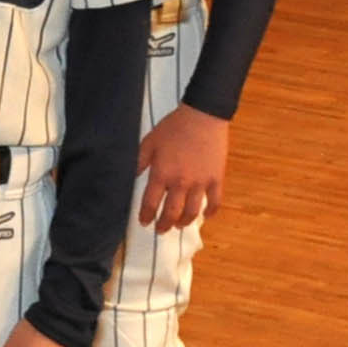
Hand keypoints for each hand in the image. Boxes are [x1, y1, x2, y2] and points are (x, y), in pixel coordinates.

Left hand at [137, 103, 229, 232]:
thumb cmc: (173, 127)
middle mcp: (181, 182)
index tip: (144, 222)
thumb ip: (139, 161)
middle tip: (160, 230)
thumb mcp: (149, 142)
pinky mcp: (217, 179)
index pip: (151, 202)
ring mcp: (201, 183)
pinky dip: (211, 212)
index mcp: (162, 174)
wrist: (203, 117)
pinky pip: (215, 202)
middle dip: (164, 224)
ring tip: (178, 225)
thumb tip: (130, 176)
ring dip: (184, 222)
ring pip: (192, 212)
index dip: (146, 215)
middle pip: (172, 212)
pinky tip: (207, 216)